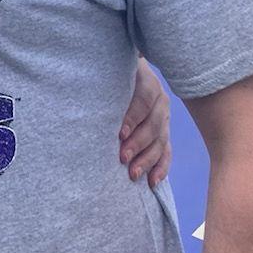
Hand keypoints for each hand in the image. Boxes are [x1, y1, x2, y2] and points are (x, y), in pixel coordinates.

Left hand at [119, 57, 171, 186]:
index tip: (120, 134)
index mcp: (148, 82)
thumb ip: (106, 78)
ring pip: (160, 141)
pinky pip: (166, 151)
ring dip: (147, 159)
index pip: (144, 100)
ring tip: (133, 174)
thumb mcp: (111, 70)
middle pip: (153, 125)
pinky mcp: (165, 132)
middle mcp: (160, 100)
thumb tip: (86, 79)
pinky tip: (153, 181)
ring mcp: (164, 117)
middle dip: (138, 143)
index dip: (133, 117)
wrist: (129, 72)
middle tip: (122, 158)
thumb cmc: (113, 71)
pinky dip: (161, 167)